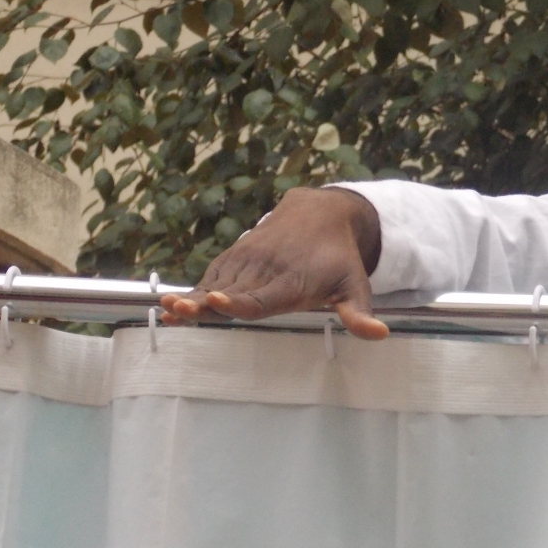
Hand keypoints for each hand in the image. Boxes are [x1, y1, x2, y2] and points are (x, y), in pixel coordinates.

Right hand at [159, 186, 388, 338]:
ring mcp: (248, 258)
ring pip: (216, 282)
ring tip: (167, 309)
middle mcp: (266, 269)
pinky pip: (213, 273)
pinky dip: (194, 288)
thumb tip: (380, 334)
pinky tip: (173, 305)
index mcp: (294, 282)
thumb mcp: (356, 286)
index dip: (241, 302)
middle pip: (231, 291)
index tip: (220, 301)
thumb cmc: (340, 259)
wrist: (322, 212)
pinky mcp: (236, 253)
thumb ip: (360, 313)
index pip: (263, 296)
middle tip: (179, 310)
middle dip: (205, 302)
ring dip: (191, 296)